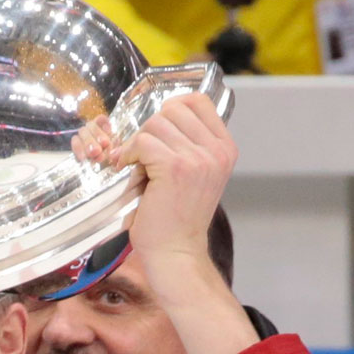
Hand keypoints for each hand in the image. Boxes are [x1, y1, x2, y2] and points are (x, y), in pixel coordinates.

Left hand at [117, 92, 236, 279]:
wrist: (176, 252)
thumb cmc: (177, 218)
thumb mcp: (196, 175)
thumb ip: (189, 145)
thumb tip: (160, 115)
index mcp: (225, 148)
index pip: (198, 101)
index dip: (171, 108)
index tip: (156, 131)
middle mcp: (217, 151)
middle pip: (173, 109)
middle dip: (150, 129)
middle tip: (141, 154)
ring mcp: (198, 158)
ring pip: (155, 124)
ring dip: (137, 143)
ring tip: (135, 166)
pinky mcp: (175, 167)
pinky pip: (143, 142)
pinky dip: (129, 153)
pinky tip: (128, 169)